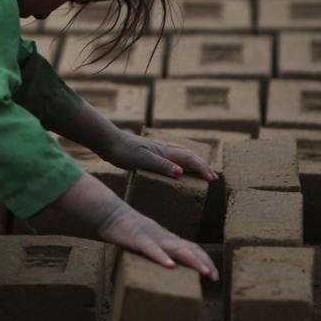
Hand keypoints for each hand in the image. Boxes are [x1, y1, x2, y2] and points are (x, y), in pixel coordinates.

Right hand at [97, 204, 218, 280]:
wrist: (111, 212)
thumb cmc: (128, 229)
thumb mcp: (149, 241)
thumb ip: (160, 251)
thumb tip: (170, 266)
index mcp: (168, 239)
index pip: (193, 248)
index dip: (206, 260)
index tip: (215, 274)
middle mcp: (165, 238)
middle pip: (190, 249)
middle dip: (205, 263)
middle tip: (216, 278)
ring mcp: (153, 237)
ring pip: (177, 249)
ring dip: (193, 261)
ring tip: (205, 272)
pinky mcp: (137, 239)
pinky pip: (151, 249)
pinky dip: (161, 257)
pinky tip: (170, 266)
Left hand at [99, 131, 216, 180]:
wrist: (107, 141)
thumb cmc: (122, 151)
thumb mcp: (141, 160)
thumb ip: (161, 165)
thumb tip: (181, 172)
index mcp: (164, 151)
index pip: (189, 159)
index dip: (202, 168)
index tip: (213, 179)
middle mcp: (163, 148)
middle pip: (189, 155)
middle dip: (202, 165)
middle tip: (213, 176)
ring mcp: (157, 148)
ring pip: (181, 153)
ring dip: (193, 162)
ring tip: (201, 169)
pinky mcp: (150, 151)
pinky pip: (172, 155)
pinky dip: (181, 161)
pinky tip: (177, 166)